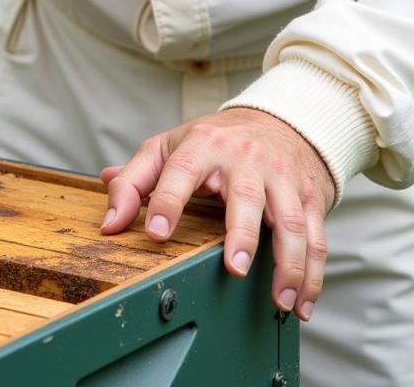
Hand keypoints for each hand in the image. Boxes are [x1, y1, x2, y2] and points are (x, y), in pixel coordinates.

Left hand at [99, 108, 334, 321]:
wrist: (278, 120)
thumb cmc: (215, 141)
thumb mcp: (167, 148)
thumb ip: (134, 180)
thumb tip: (109, 221)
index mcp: (203, 144)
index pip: (181, 170)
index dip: (167, 200)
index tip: (157, 233)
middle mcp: (245, 159)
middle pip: (246, 196)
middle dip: (242, 234)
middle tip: (233, 269)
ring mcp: (281, 178)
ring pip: (290, 222)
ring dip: (288, 264)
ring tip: (279, 300)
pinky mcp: (309, 197)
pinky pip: (315, 238)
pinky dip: (312, 274)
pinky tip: (301, 302)